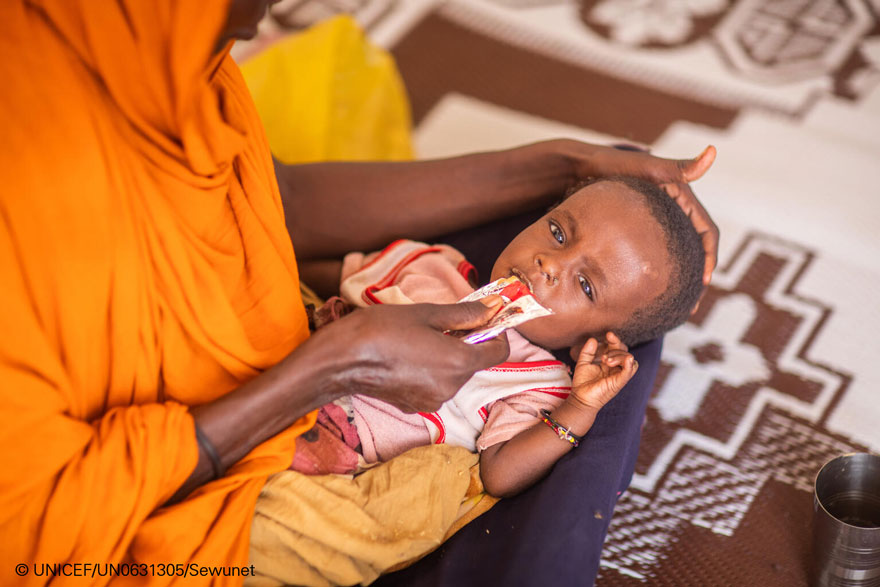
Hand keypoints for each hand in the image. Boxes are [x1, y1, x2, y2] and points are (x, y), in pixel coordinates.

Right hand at [308, 298, 509, 412]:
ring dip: (446, 355)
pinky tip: (408, 355)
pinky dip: (430, 369)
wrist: (340, 360)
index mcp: (458, 362)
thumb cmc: (381, 330)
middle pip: (474, 362)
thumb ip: (464, 313)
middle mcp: (451, 387)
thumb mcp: (426, 313)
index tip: (483, 318)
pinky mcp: (415, 405)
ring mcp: (432, 400)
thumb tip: (493, 307)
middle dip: (466, 341)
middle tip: (443, 322)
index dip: (496, 332)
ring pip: (453, 374)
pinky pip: (435, 384)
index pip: (499, 351)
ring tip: (419, 338)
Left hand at [560, 140, 718, 295]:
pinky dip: (656, 277)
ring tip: (672, 309)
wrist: (577, 171)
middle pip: (694, 250)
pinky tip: (647, 296)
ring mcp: (655, 225)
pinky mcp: (637, 234)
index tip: (704, 281)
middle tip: (691, 306)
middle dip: (696, 279)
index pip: (707, 232)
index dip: (710, 257)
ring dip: (678, 283)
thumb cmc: (611, 166)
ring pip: (675, 258)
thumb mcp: (646, 168)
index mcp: (682, 199)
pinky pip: (654, 259)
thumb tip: (713, 152)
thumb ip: (677, 167)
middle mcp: (672, 213)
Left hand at [569, 332, 637, 412]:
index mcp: (610, 363)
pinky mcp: (618, 383)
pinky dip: (630, 365)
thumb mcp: (583, 363)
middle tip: (603, 357)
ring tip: (605, 361)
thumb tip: (593, 339)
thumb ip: (587, 351)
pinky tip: (627, 360)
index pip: (618, 348)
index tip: (608, 334)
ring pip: (630, 360)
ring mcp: (619, 376)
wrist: (580, 398)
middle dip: (616, 349)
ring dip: (619, 356)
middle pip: (625, 352)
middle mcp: (616, 369)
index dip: (615, 340)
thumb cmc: (583, 383)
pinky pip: (629, 372)